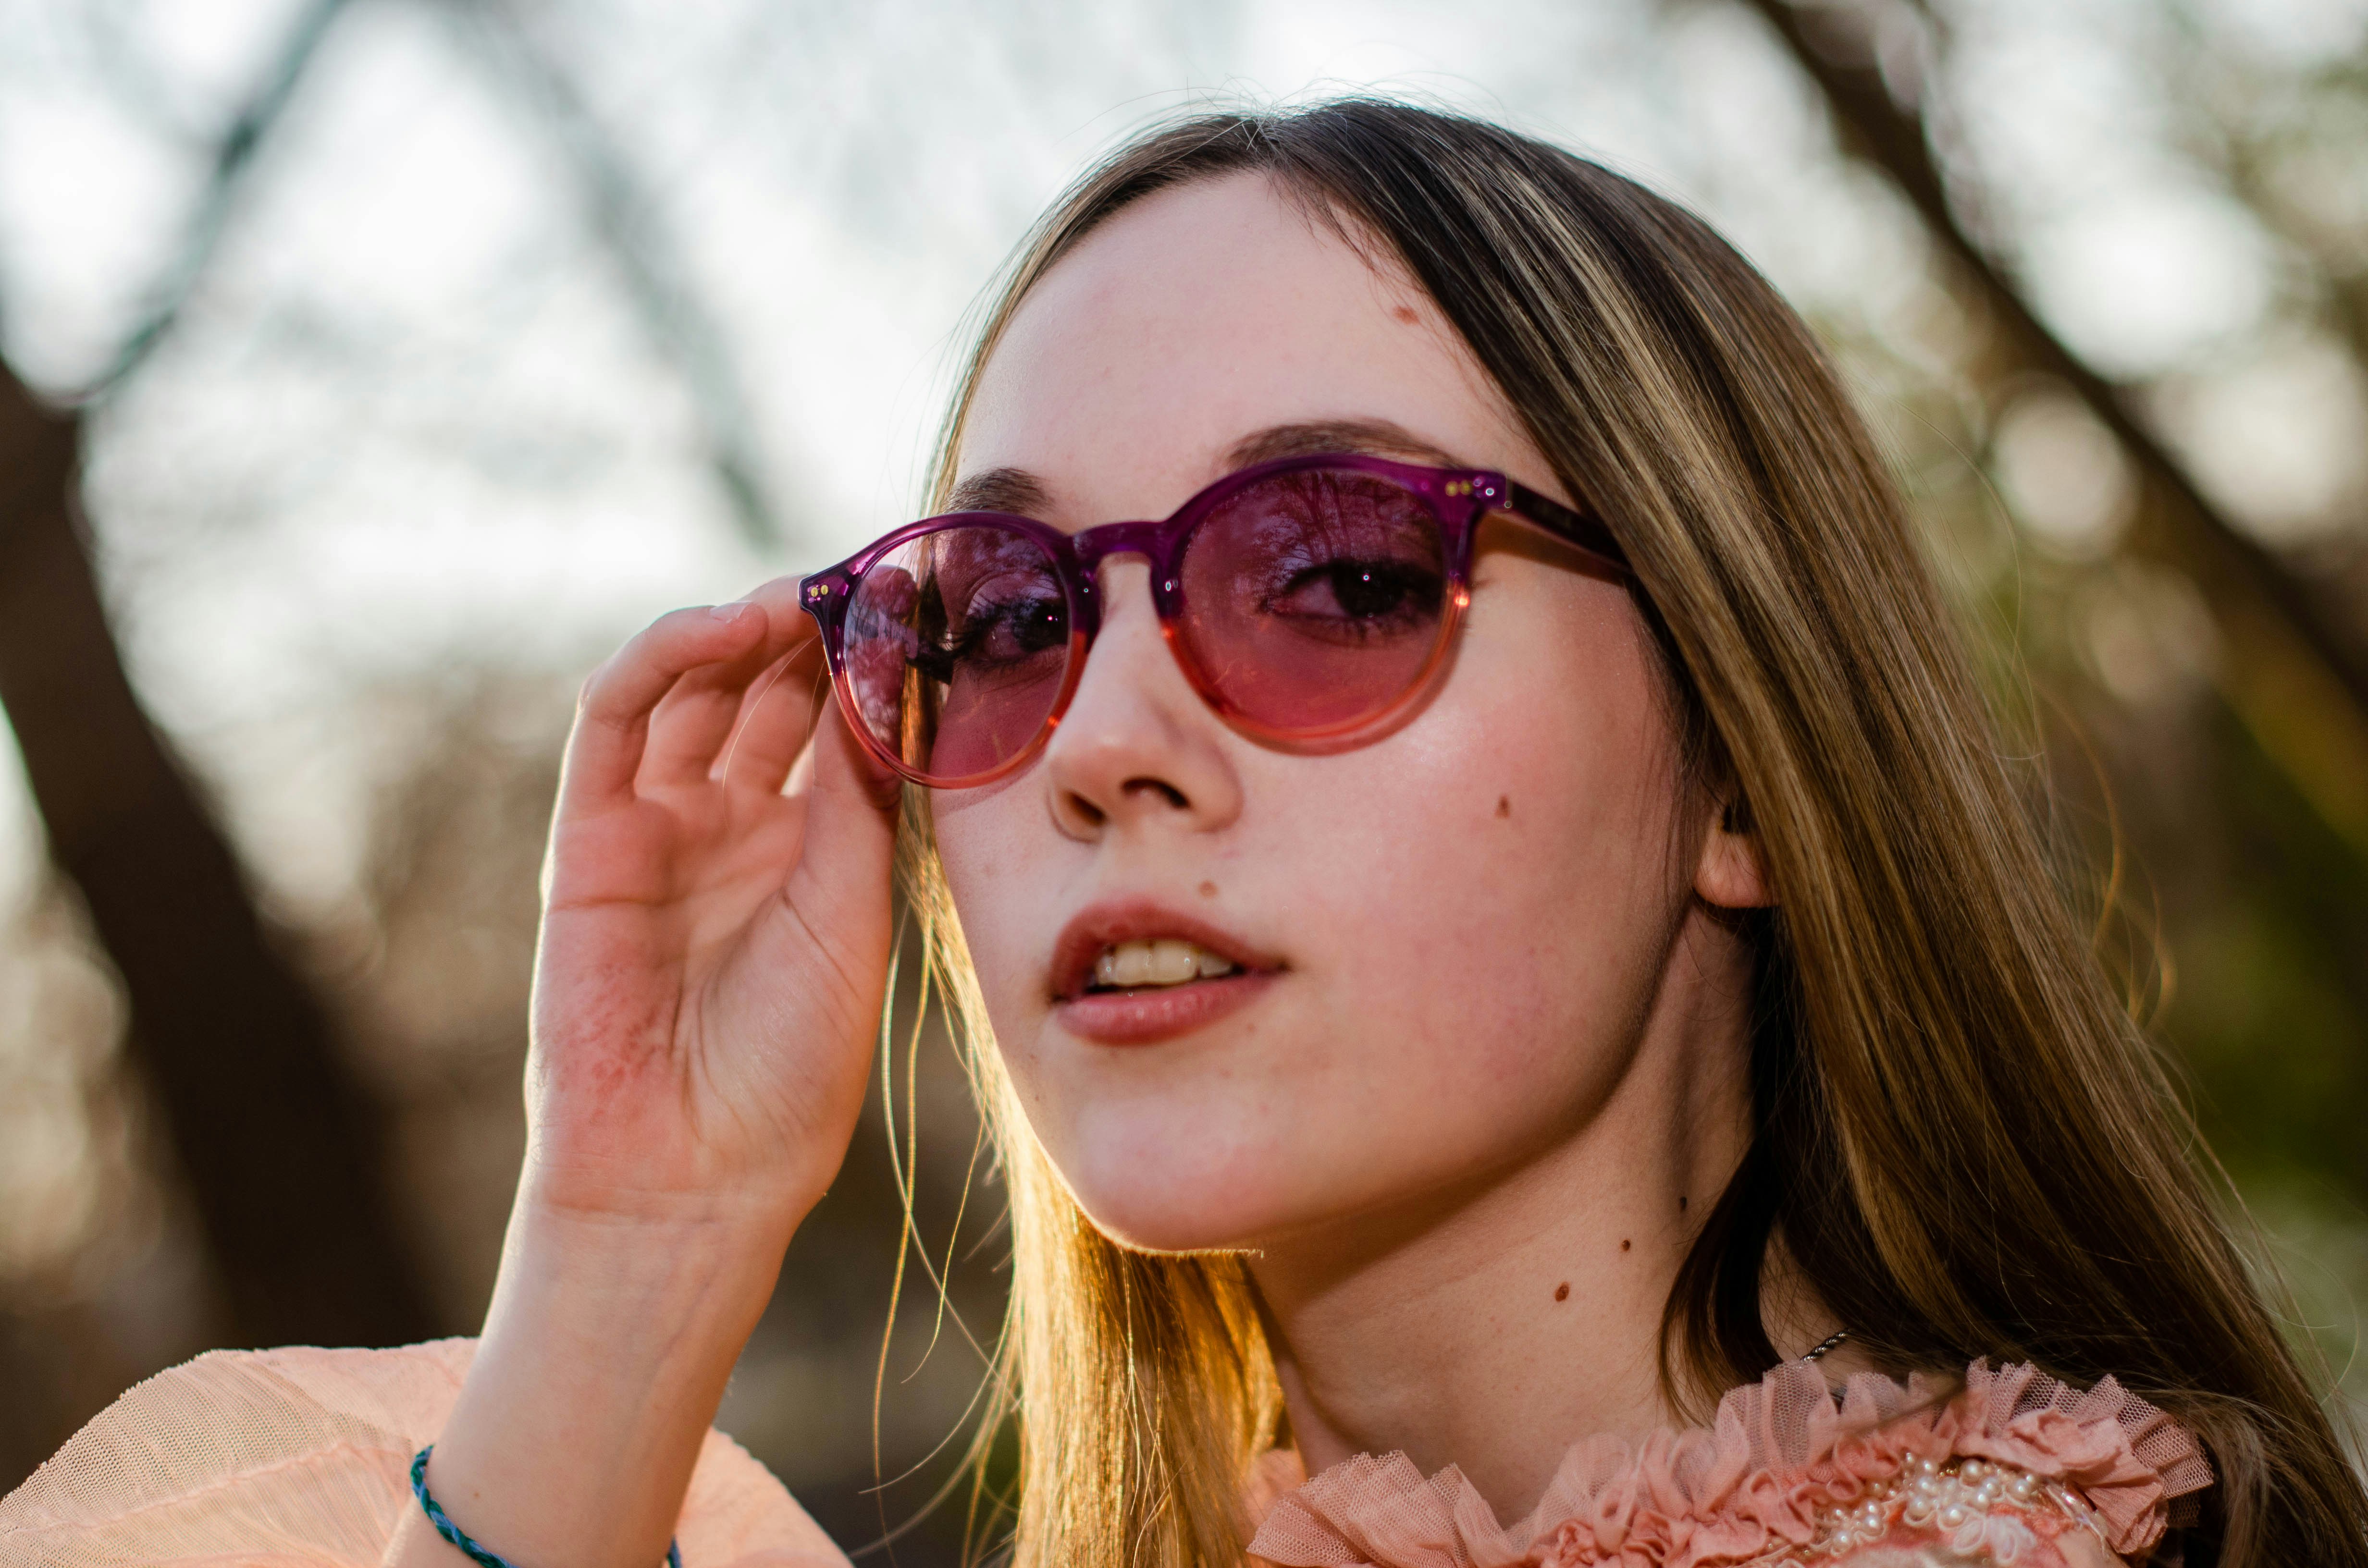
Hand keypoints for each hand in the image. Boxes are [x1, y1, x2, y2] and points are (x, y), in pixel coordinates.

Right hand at [526, 578, 899, 1240]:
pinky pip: (613, 721)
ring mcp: (658, 825)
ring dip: (743, 630)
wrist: (698, 1172)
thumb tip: (883, 678)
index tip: (920, 601)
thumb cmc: (790, 1068)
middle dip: (812, 629)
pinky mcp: (589, 837)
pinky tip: (723, 628)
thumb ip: (855, 796)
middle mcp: (732, 824)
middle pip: (767, 692)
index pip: (832, 722)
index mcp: (807, 848)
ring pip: (694, 691)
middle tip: (863, 580)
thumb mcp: (849, 909)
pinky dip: (661, 660)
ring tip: (801, 596)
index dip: (868, 659)